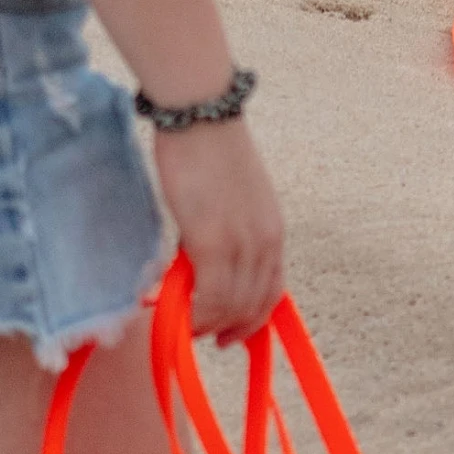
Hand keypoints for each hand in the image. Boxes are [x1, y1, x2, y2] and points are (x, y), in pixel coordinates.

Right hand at [152, 120, 284, 344]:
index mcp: (274, 231)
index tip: (233, 333)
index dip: (253, 319)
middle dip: (229, 328)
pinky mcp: (213, 241)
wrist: (202, 118)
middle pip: (254, 305)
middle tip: (203, 335)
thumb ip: (230, 234)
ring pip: (232, 306)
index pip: (272, 291)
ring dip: (209, 324)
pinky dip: (197, 314)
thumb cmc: (211, 151)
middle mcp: (266, 242)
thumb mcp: (234, 200)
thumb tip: (204, 264)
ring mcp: (242, 243)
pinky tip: (179, 315)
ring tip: (186, 325)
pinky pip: (211, 295)